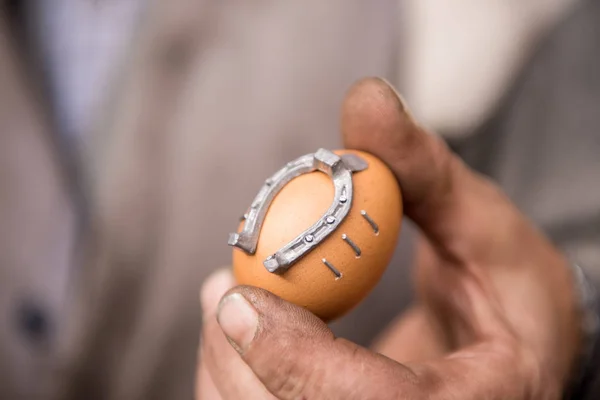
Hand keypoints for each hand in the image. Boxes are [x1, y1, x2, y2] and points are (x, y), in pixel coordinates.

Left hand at [196, 78, 581, 399]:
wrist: (509, 349)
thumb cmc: (508, 289)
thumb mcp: (481, 223)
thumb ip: (419, 168)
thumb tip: (366, 98)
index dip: (297, 363)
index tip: (238, 300)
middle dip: (241, 360)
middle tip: (219, 289)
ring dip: (228, 367)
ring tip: (223, 298)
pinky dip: (236, 377)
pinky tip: (239, 330)